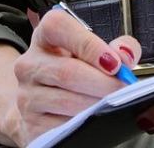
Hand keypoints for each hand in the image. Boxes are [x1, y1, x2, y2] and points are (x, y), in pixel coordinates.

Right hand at [4, 8, 141, 145]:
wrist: (39, 101)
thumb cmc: (71, 70)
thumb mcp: (90, 52)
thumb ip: (115, 47)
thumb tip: (126, 56)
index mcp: (45, 36)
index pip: (58, 27)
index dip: (88, 44)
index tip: (114, 62)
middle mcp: (30, 64)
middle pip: (67, 71)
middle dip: (102, 83)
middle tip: (124, 90)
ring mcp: (27, 95)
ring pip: (65, 101)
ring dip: (95, 105)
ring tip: (113, 105)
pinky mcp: (30, 125)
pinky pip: (59, 126)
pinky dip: (82, 125)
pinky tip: (94, 120)